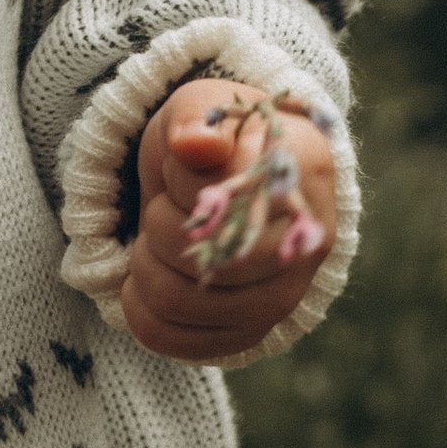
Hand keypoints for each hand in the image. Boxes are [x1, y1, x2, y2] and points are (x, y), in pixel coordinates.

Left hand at [123, 78, 335, 362]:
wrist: (241, 181)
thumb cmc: (219, 140)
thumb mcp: (201, 106)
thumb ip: (194, 119)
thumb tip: (194, 145)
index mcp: (300, 177)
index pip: (217, 196)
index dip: (180, 181)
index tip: (186, 163)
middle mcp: (305, 248)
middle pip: (195, 256)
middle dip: (158, 224)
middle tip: (167, 204)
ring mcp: (283, 299)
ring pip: (177, 301)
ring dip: (144, 266)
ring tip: (157, 241)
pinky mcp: (252, 333)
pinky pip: (174, 340)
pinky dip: (141, 309)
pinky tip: (148, 280)